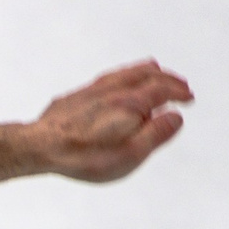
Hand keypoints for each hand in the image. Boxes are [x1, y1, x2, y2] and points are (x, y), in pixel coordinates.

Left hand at [26, 61, 191, 183]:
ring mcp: (91, 91)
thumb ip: (156, 134)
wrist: (39, 147)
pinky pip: (105, 80)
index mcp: (130, 102)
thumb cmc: (85, 156)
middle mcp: (112, 90)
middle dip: (167, 78)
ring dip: (145, 72)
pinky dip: (122, 78)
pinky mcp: (74, 98)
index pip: (162, 88)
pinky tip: (117, 86)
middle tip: (179, 85)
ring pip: (124, 73)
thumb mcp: (130, 154)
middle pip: (146, 74)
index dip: (178, 91)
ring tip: (154, 72)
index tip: (188, 98)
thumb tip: (176, 116)